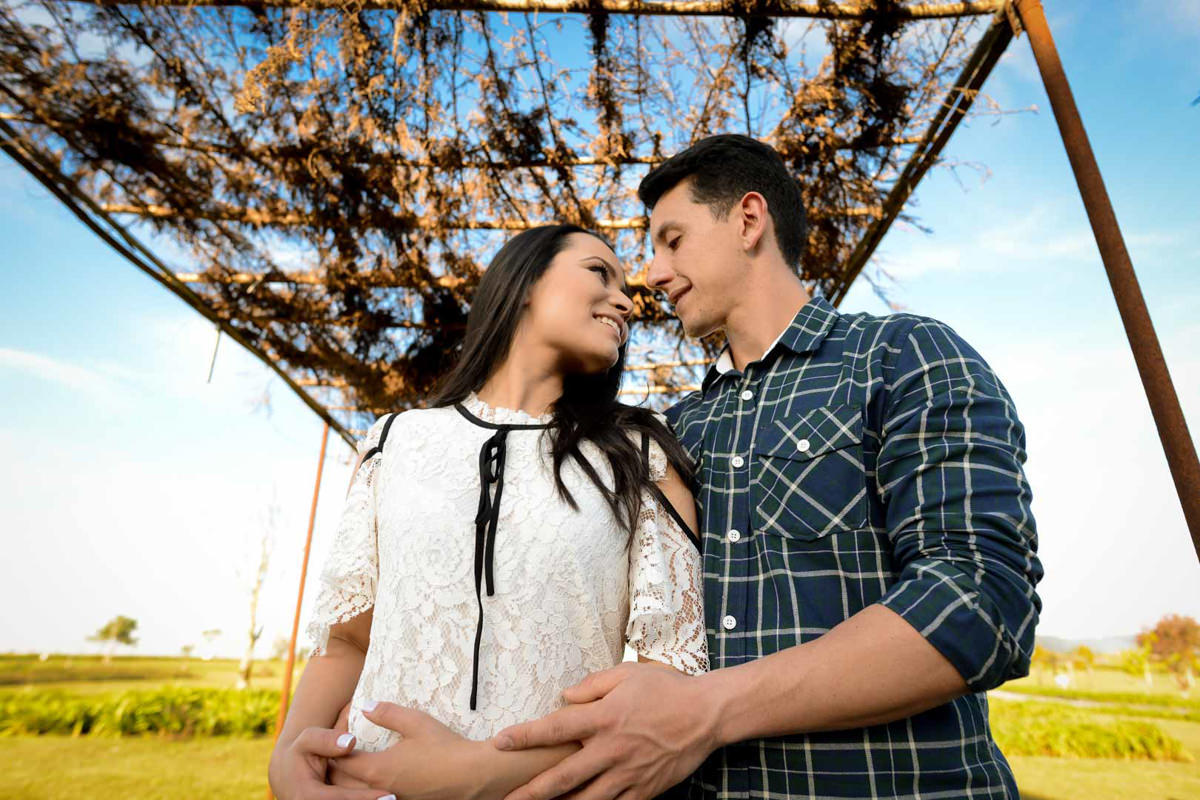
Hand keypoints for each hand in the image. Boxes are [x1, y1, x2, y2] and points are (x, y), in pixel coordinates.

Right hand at [268, 725, 394, 799]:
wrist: (287, 773)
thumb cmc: (300, 753)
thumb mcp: (307, 741)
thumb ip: (326, 739)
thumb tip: (350, 742)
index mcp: (307, 795)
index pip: (339, 799)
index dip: (363, 799)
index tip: (388, 795)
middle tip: (396, 799)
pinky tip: (387, 799)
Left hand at [329, 702, 489, 799]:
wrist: (473, 775)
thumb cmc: (444, 747)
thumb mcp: (416, 722)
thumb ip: (388, 713)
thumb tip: (365, 706)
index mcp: (377, 768)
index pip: (341, 761)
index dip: (335, 747)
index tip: (339, 736)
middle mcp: (379, 789)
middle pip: (342, 783)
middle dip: (336, 767)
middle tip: (338, 751)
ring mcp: (391, 799)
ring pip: (357, 793)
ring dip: (350, 780)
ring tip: (352, 765)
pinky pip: (376, 797)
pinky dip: (368, 788)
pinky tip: (378, 776)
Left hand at [492, 662, 718, 799]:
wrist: (707, 713)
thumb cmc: (667, 688)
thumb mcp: (627, 674)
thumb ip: (592, 685)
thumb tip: (565, 696)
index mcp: (604, 717)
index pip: (555, 728)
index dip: (524, 737)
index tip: (500, 742)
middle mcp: (612, 748)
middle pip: (562, 776)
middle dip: (531, 791)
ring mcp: (628, 773)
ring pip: (585, 799)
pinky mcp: (645, 789)